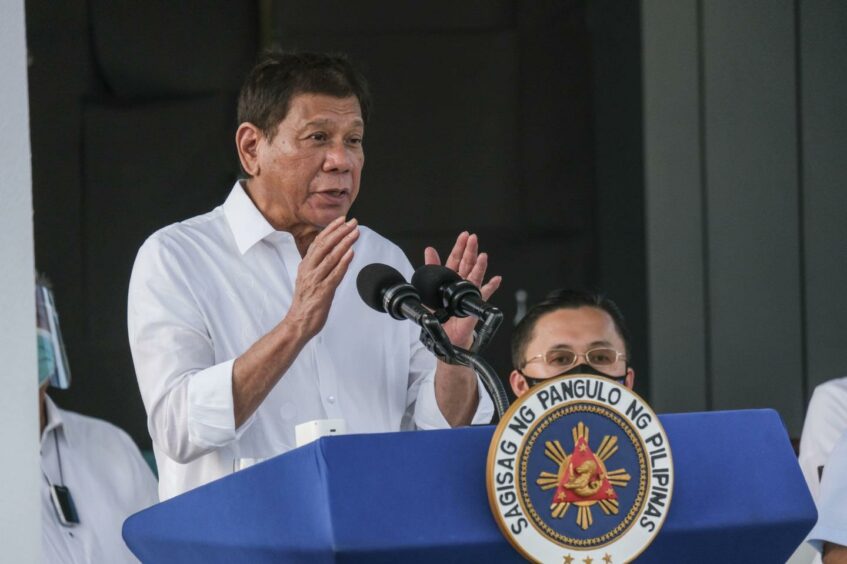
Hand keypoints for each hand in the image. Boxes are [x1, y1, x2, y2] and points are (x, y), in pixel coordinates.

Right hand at [285, 217, 358, 339]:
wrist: (298, 322)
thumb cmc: (306, 302)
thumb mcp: (309, 278)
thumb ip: (318, 265)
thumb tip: (331, 252)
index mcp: (305, 265)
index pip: (318, 242)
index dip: (330, 229)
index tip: (342, 220)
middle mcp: (309, 270)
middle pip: (324, 245)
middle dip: (340, 232)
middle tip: (353, 223)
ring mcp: (315, 280)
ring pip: (330, 257)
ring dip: (344, 243)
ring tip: (354, 234)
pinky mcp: (323, 292)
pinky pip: (334, 275)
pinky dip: (343, 263)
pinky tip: (350, 254)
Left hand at [424, 231, 501, 348]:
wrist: (445, 334)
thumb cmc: (441, 314)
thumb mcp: (430, 289)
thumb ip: (431, 268)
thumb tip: (429, 250)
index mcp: (451, 278)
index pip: (456, 259)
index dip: (460, 247)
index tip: (464, 236)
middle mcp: (462, 283)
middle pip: (467, 264)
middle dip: (470, 250)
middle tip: (473, 238)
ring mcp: (469, 293)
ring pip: (475, 276)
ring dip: (479, 266)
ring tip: (482, 256)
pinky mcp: (473, 304)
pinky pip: (484, 294)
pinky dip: (491, 286)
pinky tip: (496, 279)